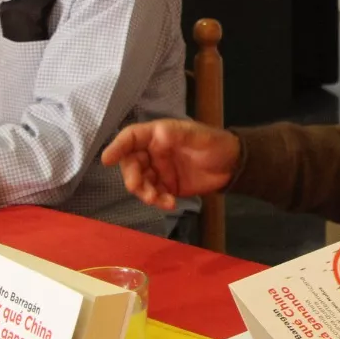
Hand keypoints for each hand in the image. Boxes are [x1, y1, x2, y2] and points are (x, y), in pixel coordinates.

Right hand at [100, 119, 239, 210]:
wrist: (233, 165)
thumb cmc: (214, 143)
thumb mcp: (195, 135)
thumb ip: (174, 135)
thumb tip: (153, 137)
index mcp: (157, 135)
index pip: (131, 138)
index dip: (117, 147)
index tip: (107, 160)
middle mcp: (154, 153)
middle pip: (131, 164)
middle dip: (132, 178)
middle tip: (142, 190)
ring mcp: (160, 171)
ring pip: (140, 183)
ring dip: (145, 193)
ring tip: (160, 199)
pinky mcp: (168, 187)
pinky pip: (155, 195)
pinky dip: (158, 201)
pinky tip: (170, 203)